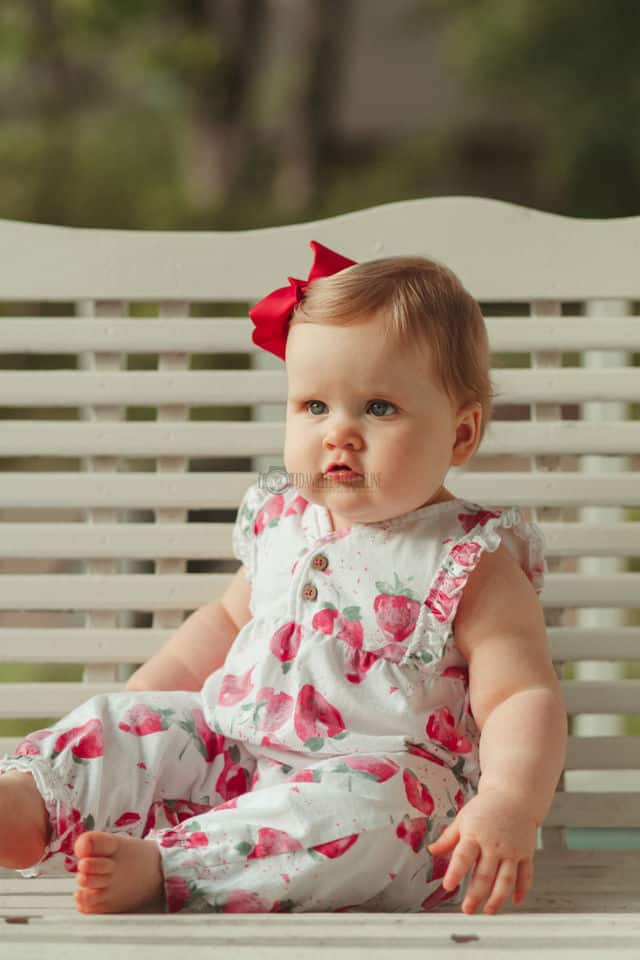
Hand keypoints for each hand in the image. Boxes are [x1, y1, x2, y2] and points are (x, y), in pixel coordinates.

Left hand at [427, 787, 536, 914]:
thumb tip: (432, 850)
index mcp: (475, 835)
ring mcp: (512, 851)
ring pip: (506, 880)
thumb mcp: (463, 818)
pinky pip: (525, 875)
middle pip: (485, 874)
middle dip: (475, 895)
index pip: (463, 856)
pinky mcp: (526, 853)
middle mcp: (494, 845)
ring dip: (497, 898)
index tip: (448, 886)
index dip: (455, 872)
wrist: (514, 796)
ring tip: (488, 910)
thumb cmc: (487, 807)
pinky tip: (514, 901)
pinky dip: (521, 890)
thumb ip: (448, 838)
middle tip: (467, 909)